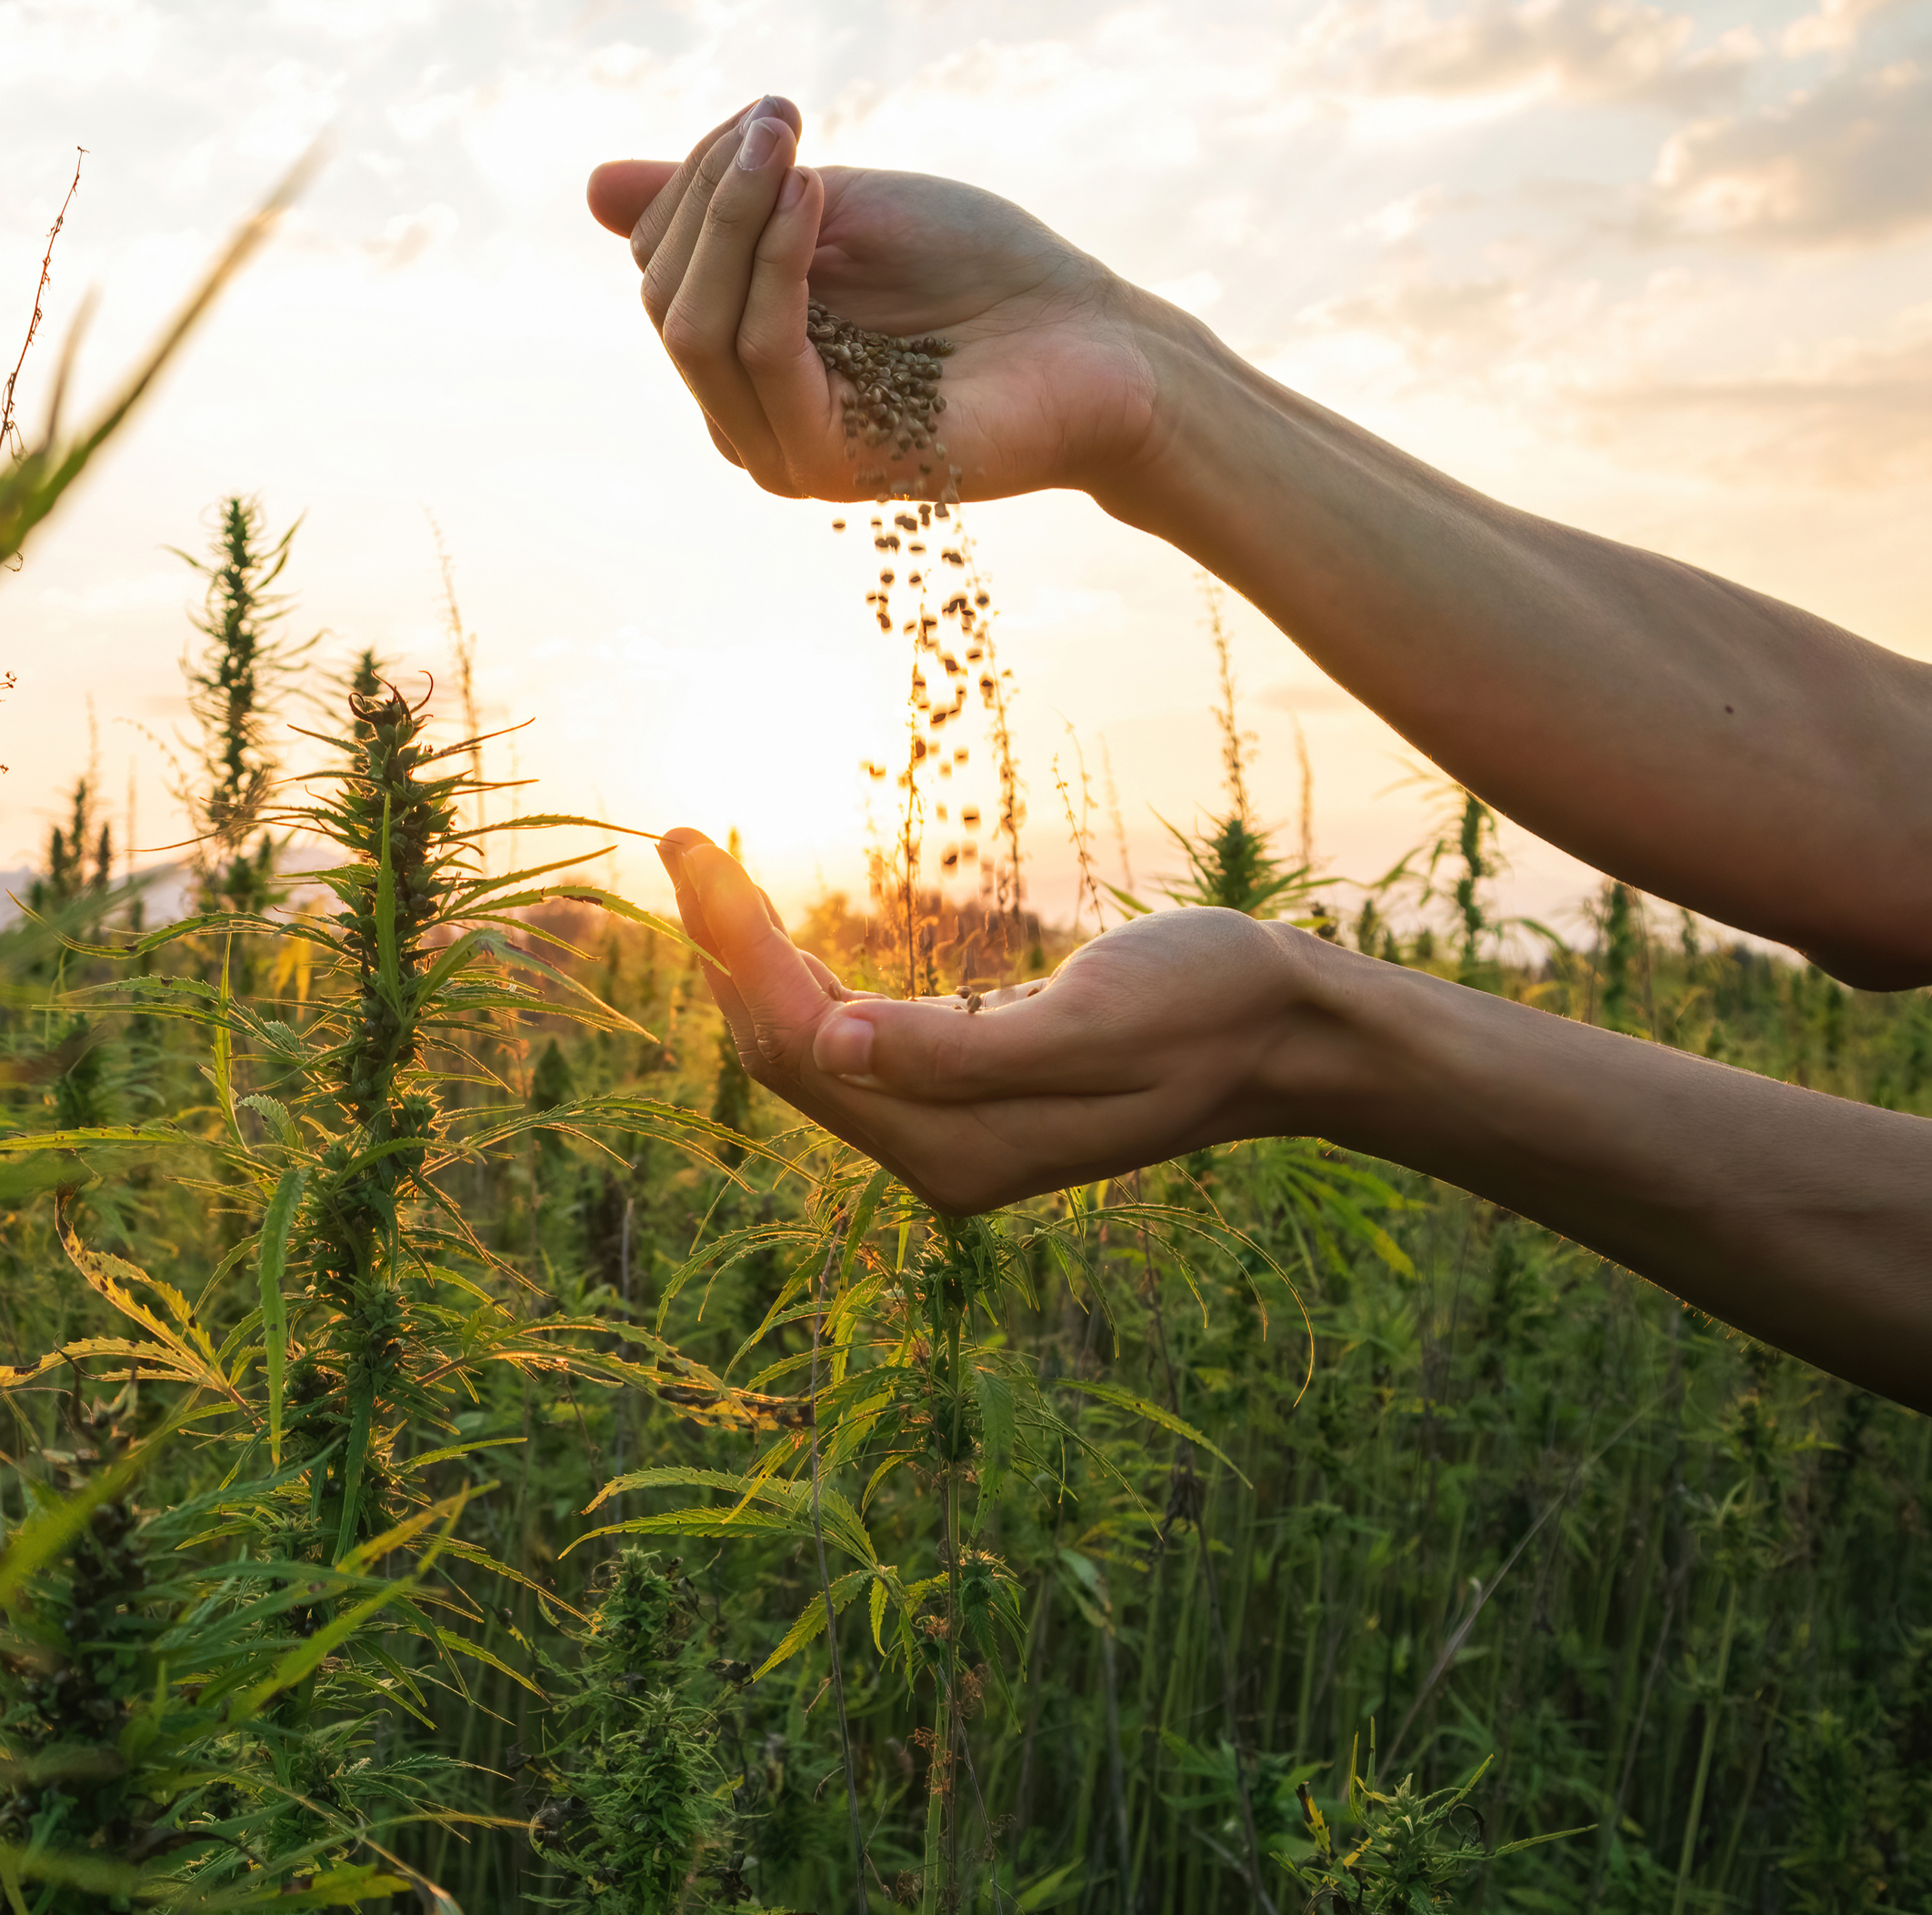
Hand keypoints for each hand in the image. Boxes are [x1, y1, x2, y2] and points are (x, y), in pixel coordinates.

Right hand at [586, 98, 1169, 503]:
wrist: (1093, 342)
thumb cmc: (982, 275)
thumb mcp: (836, 211)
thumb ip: (728, 205)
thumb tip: (592, 187)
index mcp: (747, 357)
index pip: (662, 264)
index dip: (698, 175)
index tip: (774, 114)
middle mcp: (751, 416)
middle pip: (665, 295)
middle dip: (710, 190)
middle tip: (784, 119)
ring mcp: (785, 450)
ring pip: (695, 327)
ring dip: (735, 217)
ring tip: (794, 148)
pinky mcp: (830, 464)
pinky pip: (763, 355)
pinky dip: (775, 266)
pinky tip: (815, 201)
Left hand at [655, 828, 1367, 1211]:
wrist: (1286, 1034)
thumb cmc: (1211, 1005)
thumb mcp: (1099, 1022)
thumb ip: (961, 1052)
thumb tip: (828, 1044)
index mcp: (964, 1145)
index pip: (804, 1048)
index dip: (735, 951)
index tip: (688, 848)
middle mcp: (942, 1157)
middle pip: (789, 1055)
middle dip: (727, 949)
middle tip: (679, 840)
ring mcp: (951, 1136)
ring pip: (813, 1051)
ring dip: (755, 963)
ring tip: (705, 865)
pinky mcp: (966, 1103)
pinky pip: (856, 1049)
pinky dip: (807, 984)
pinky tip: (779, 934)